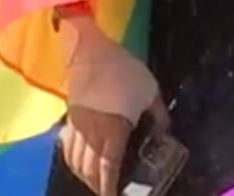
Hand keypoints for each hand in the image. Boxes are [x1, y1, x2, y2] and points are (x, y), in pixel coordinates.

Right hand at [58, 18, 162, 195]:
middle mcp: (91, 133)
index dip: (109, 186)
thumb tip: (165, 131)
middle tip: (108, 191)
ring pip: (75, 161)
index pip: (108, 167)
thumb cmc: (124, 71)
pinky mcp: (70, 118)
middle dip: (97, 185)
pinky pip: (68, 147)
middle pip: (89, 169)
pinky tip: (80, 161)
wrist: (90, 51)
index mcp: (112, 129)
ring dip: (85, 175)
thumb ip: (157, 115)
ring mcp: (77, 126)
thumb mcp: (149, 92)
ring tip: (96, 181)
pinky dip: (73, 160)